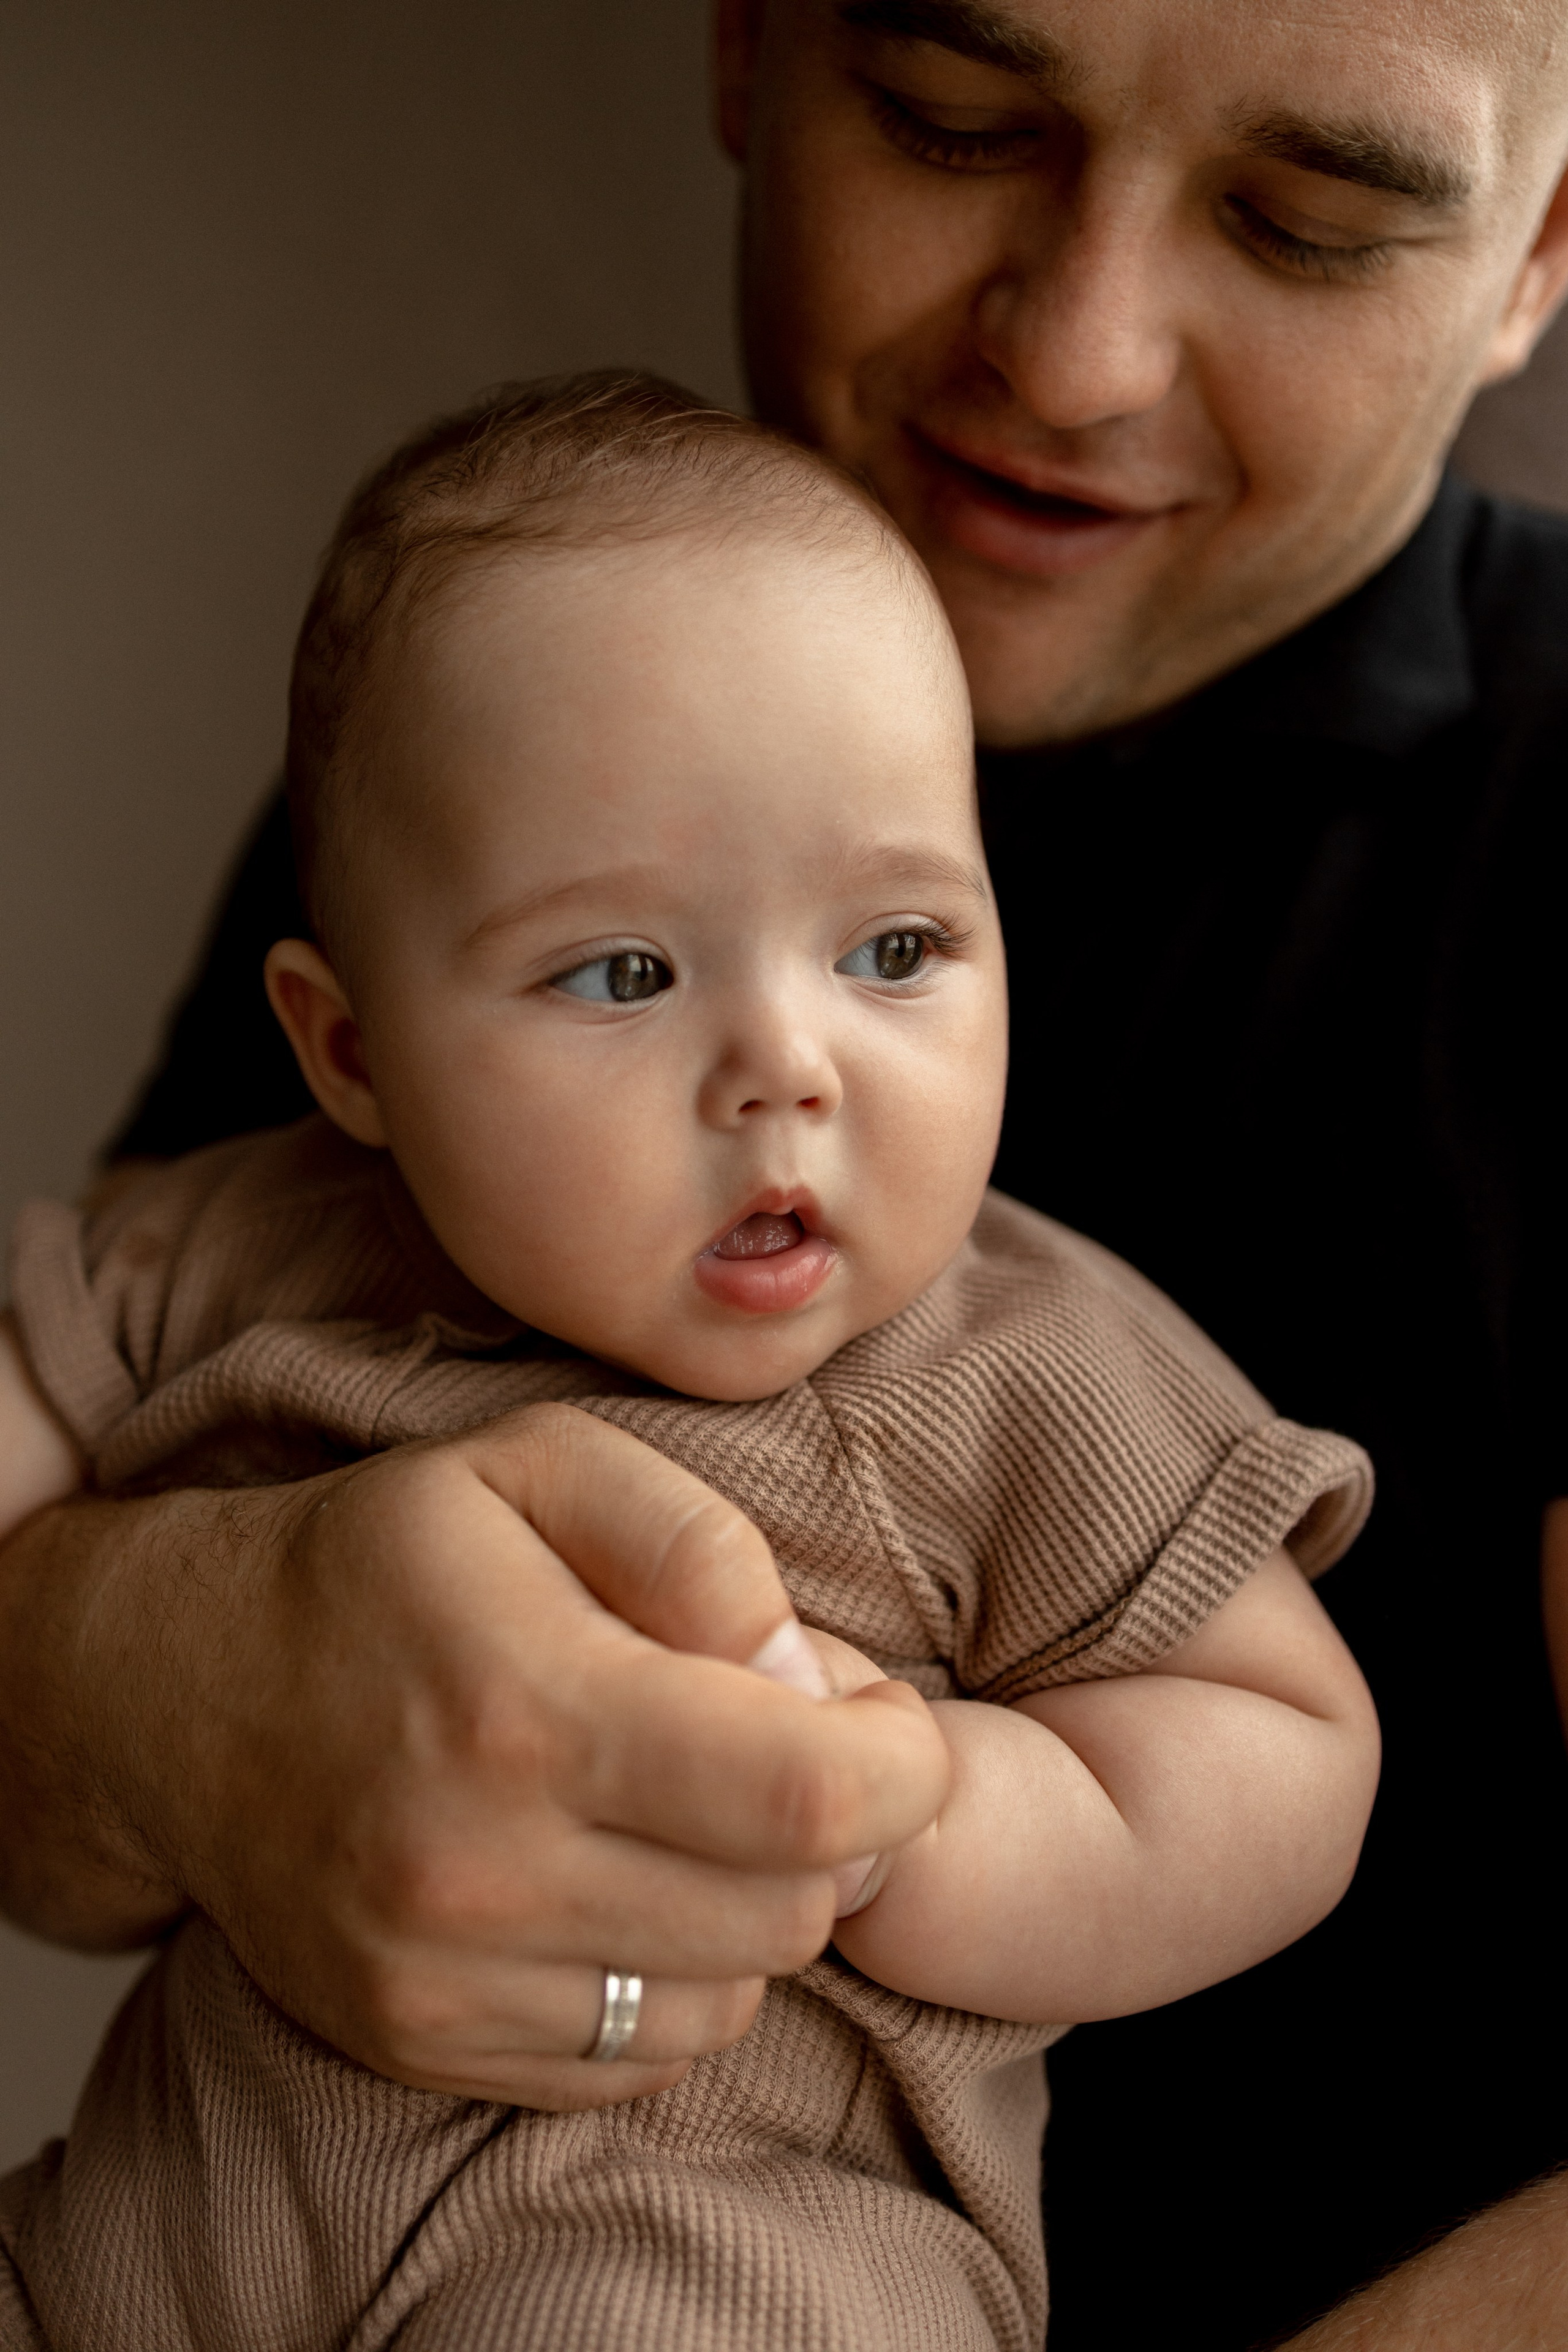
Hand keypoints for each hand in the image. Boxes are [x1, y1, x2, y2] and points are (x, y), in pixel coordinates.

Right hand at [0, 1404, 948, 2106]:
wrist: (178, 1691)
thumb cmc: (390, 1558)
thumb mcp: (543, 1463)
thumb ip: (702, 1548)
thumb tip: (804, 1684)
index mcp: (527, 1703)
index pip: (809, 1800)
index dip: (901, 1765)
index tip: (882, 1720)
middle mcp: (482, 1868)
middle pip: (788, 1911)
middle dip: (834, 1833)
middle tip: (781, 1750)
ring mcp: (444, 1979)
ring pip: (730, 1999)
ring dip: (751, 1907)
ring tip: (686, 1811)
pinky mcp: (422, 2044)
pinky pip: (639, 2056)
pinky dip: (670, 1978)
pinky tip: (619, 1880)